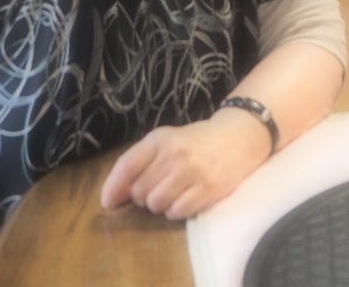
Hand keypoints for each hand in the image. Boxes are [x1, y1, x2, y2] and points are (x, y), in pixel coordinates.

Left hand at [99, 109, 269, 218]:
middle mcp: (175, 153)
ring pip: (157, 204)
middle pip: (140, 191)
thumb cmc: (198, 141)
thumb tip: (112, 197)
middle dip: (144, 196)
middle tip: (159, 188)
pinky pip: (177, 212)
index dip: (113, 187)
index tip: (108, 202)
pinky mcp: (209, 188)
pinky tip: (185, 198)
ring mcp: (193, 171)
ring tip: (174, 193)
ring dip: (160, 205)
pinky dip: (176, 211)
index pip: (127, 166)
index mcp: (161, 138)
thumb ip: (141, 162)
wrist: (240, 137)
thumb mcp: (168, 140)